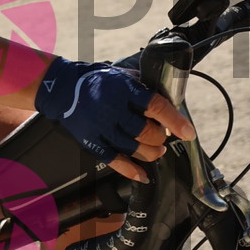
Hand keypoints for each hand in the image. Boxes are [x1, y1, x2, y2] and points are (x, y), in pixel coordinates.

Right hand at [36, 56, 195, 180]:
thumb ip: (142, 85)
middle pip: (147, 132)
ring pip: (134, 149)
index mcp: (123, 89)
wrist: (61, 88)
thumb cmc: (94, 80)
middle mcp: (113, 109)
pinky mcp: (91, 142)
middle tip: (164, 136)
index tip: (188, 132)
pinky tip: (142, 175)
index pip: (155, 106)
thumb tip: (167, 97)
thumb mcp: (120, 74)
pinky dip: (131, 170)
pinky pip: (115, 161)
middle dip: (161, 137)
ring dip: (152, 153)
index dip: (175, 121)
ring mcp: (101, 127)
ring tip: (158, 150)